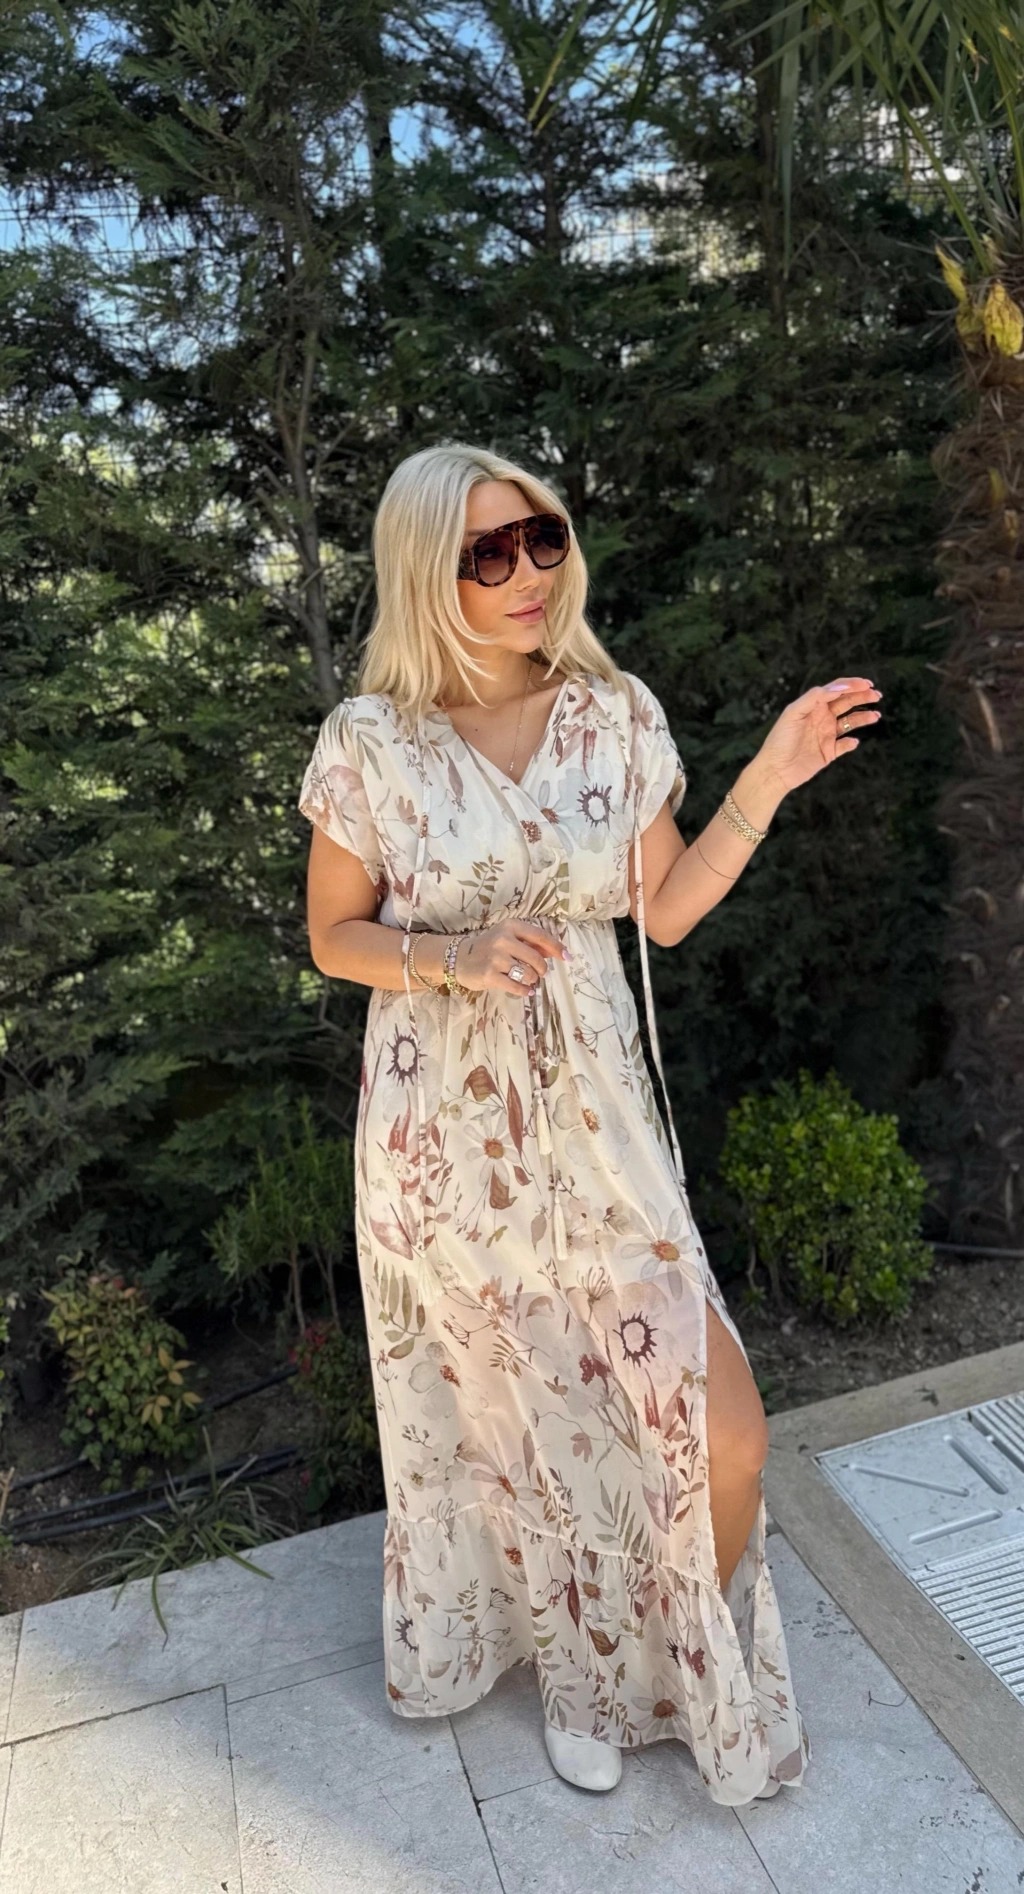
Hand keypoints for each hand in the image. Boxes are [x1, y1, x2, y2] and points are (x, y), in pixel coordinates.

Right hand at [455, 920, 569, 995]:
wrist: (459, 958)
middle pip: (536, 958)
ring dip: (532, 979)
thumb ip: (532, 944)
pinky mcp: (490, 975)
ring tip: (527, 979)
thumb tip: (558, 951)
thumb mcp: (509, 938)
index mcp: (510, 926)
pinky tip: (524, 990)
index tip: (567, 957)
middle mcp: (503, 939)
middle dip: (542, 969)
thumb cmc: (489, 948)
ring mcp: (496, 958)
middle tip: (540, 973)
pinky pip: (517, 986)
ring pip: (528, 973)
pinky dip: (524, 990)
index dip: (556, 947)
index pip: (540, 936)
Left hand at [755, 677, 882, 793]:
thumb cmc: (780, 739)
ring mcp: (826, 735)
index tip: (866, 684)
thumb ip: (815, 697)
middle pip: (846, 702)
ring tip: (876, 716)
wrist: (775, 770)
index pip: (836, 690)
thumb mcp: (794, 713)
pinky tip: (854, 741)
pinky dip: (851, 743)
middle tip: (877, 695)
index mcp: (813, 706)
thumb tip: (840, 688)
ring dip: (863, 717)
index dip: (852, 684)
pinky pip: (845, 745)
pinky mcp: (828, 752)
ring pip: (850, 722)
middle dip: (862, 697)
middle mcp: (821, 718)